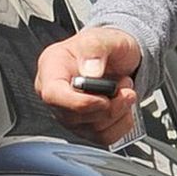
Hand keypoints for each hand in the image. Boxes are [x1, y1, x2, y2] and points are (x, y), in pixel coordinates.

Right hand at [34, 25, 142, 145]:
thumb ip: (95, 49)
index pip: (53, 95)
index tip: (104, 98)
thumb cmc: (106, 47)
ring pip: (93, 130)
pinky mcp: (86, 128)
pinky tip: (123, 106)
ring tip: (124, 89)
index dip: (80, 102)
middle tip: (124, 84)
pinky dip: (122, 124)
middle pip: (75, 117)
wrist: (121, 58)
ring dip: (119, 112)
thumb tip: (91, 71)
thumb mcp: (104, 37)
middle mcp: (57, 95)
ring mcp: (69, 114)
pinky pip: (105, 138)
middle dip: (109, 105)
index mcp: (52, 69)